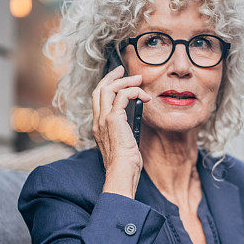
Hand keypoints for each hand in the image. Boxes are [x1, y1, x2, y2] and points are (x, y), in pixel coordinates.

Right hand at [92, 65, 151, 197]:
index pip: (98, 100)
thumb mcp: (124, 145)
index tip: (120, 81)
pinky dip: (134, 91)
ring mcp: (103, 119)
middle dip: (112, 77)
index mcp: (99, 127)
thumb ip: (125, 132)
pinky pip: (123, 95)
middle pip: (99, 89)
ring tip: (139, 80)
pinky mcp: (114, 119)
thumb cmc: (125, 165)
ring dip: (125, 81)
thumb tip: (134, 123)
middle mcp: (98, 121)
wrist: (121, 173)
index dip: (108, 87)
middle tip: (124, 70)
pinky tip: (145, 97)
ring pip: (109, 88)